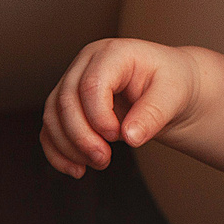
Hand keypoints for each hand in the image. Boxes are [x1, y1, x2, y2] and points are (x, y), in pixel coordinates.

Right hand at [39, 37, 201, 177]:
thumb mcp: (173, 95)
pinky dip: (58, 152)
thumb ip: (153, 113)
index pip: (91, 84)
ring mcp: (74, 82)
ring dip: (69, 147)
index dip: (99, 116)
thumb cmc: (171, 83)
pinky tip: (76, 169)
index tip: (118, 136)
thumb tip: (131, 136)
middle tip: (104, 159)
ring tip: (98, 163)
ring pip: (52, 115)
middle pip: (66, 100)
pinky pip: (50, 129)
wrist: (168, 88)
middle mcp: (87, 63)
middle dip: (81, 137)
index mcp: (113, 53)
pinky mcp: (67, 104)